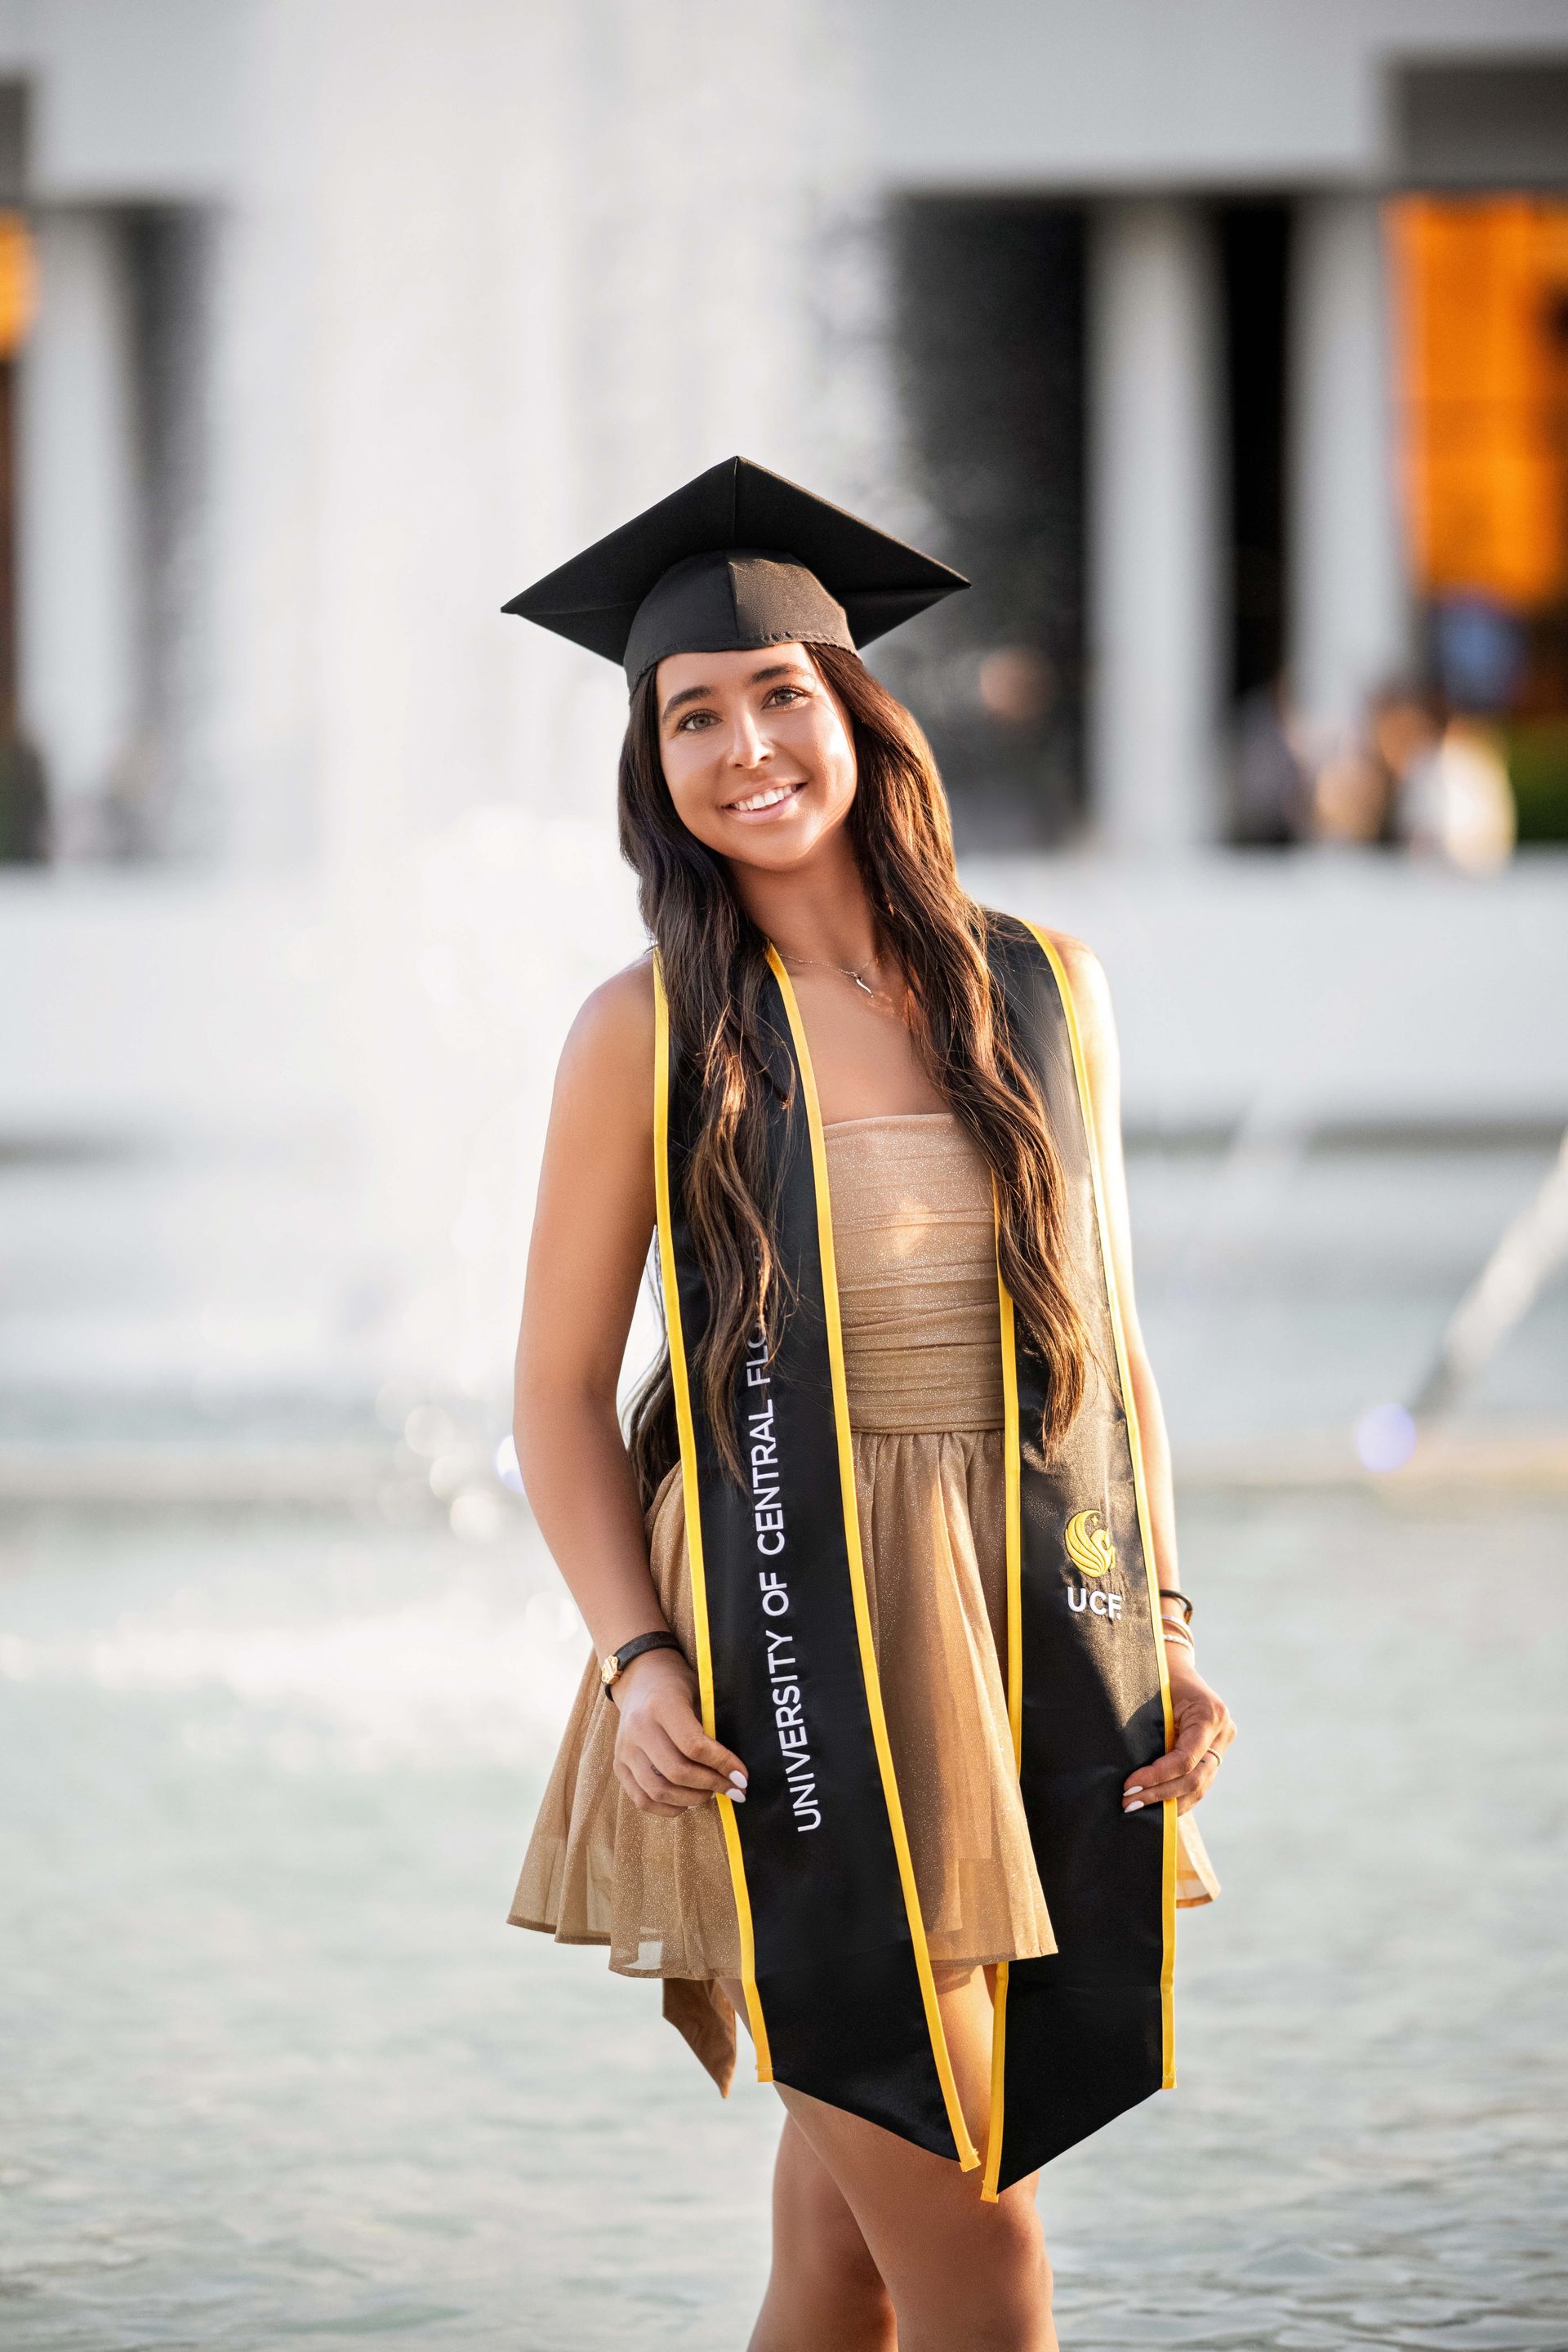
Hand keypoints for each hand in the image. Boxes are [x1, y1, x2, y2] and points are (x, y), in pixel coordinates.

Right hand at [610, 1649, 749, 1817]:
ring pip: (659, 1791)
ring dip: (691, 1799)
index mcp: (661, 1705)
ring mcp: (624, 1749)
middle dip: (712, 1785)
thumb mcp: (698, 1694)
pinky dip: (667, 1808)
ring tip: (710, 1793)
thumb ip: (711, 1727)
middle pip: (677, 1772)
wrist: (639, 1678)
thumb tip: (735, 1769)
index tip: (742, 1776)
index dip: (722, 1764)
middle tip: (732, 1788)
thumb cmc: (677, 1686)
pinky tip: (686, 1801)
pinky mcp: (618, 1765)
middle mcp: (638, 1728)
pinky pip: (641, 1799)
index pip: (694, 1745)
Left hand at [1122, 1652, 1235, 1816]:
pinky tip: (1156, 1808)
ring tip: (1137, 1809)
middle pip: (1195, 1778)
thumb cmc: (1157, 1677)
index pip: (1185, 1759)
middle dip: (1159, 1794)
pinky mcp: (1216, 1753)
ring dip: (1168, 1803)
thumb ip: (1151, 1729)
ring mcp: (1223, 1744)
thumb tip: (1125, 1769)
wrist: (1174, 1666)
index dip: (1157, 1777)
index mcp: (1209, 1714)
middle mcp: (1223, 1732)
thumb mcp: (1154, 1697)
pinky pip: (1200, 1783)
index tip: (1129, 1785)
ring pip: (1200, 1787)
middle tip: (1128, 1803)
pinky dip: (1177, 1797)